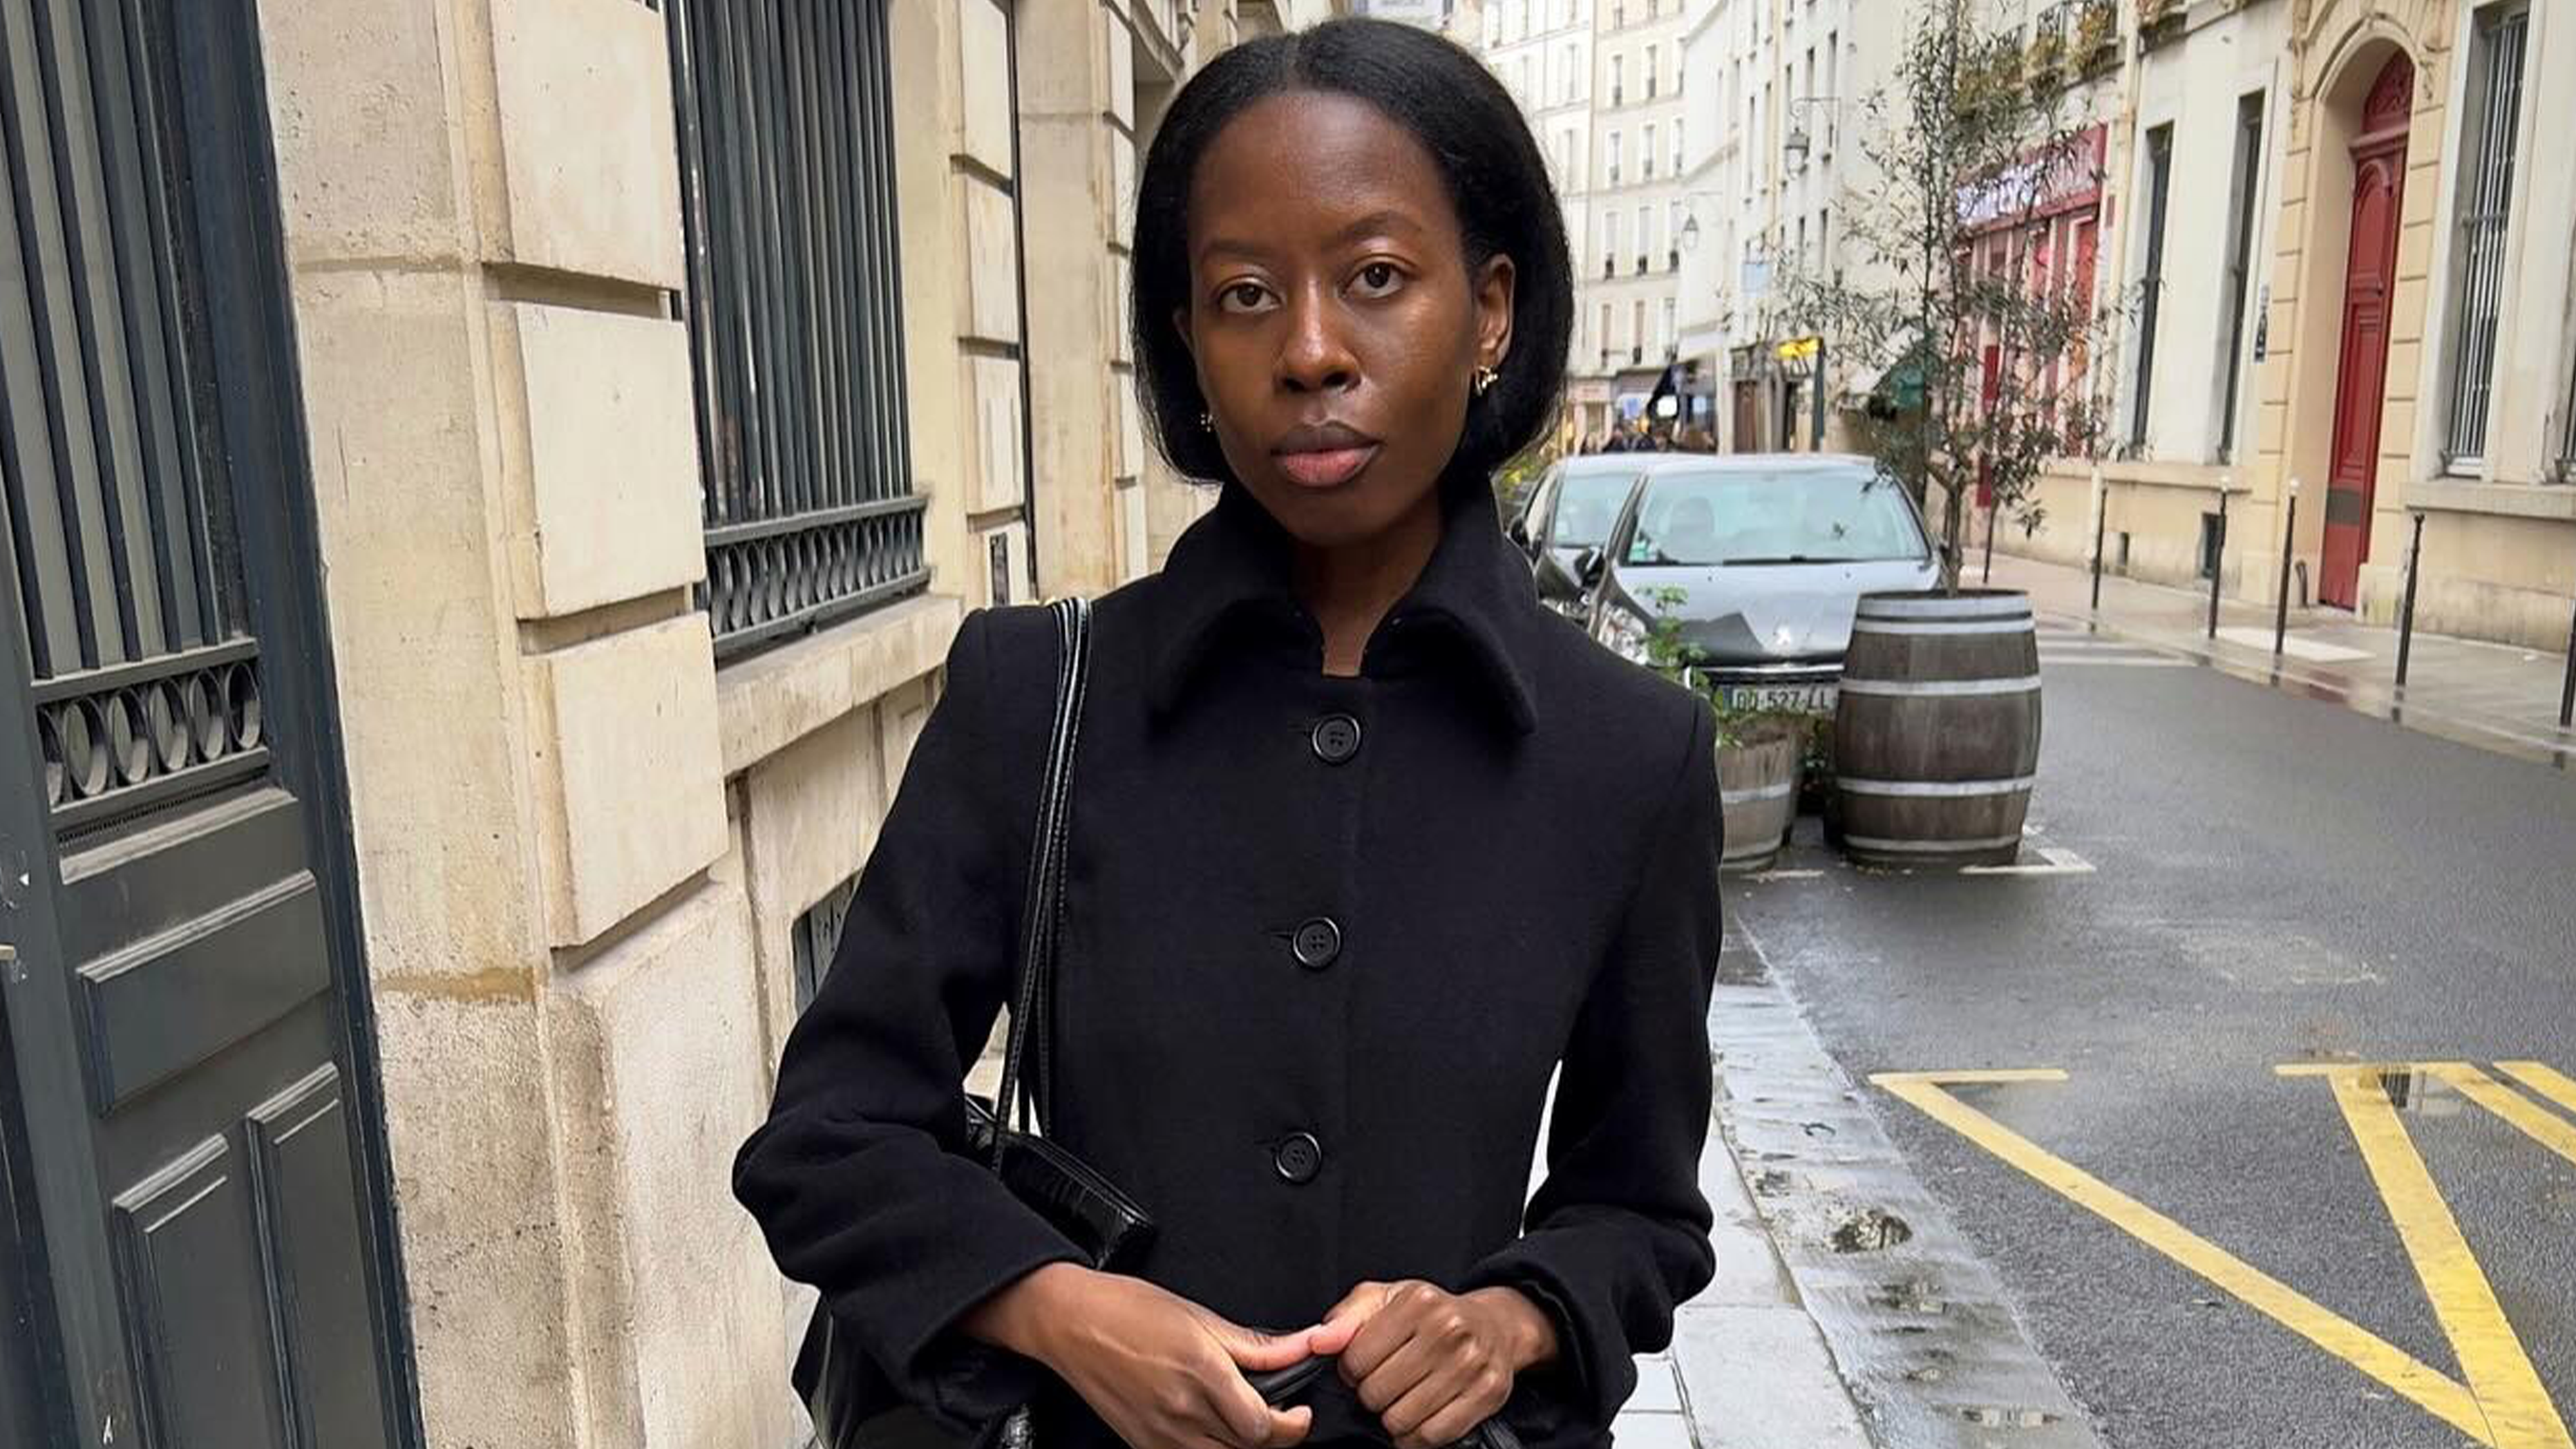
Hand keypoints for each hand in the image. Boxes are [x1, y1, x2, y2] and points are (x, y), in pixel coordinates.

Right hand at [963, 1263, 1315, 1448]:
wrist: (1070, 1324)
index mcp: (1201, 1372)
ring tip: (1247, 1423)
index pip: (1263, 1426)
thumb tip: (1302, 1347)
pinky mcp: (1142, 1446)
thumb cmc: (1127, 1310)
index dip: (1292, 1423)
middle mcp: (1181, 1411)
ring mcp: (1159, 1436)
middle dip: (1276, 1437)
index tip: (1300, 1410)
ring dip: (1244, 1448)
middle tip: (1283, 1415)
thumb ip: (1255, 1344)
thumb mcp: (1199, 1316)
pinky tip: (1214, 1430)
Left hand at [1305, 1281, 1555, 1448]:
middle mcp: (1448, 1329)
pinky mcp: (1489, 1394)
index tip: (1362, 1366)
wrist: (1493, 1325)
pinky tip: (1417, 1417)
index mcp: (1418, 1301)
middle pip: (1377, 1392)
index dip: (1350, 1370)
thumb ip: (1346, 1318)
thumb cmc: (1430, 1315)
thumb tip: (1318, 1342)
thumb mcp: (1384, 1300)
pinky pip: (1433, 1435)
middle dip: (1371, 1394)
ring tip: (1401, 1398)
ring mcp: (1471, 1363)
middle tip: (1384, 1384)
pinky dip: (1416, 1436)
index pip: (1356, 1358)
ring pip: (1401, 1419)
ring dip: (1392, 1417)